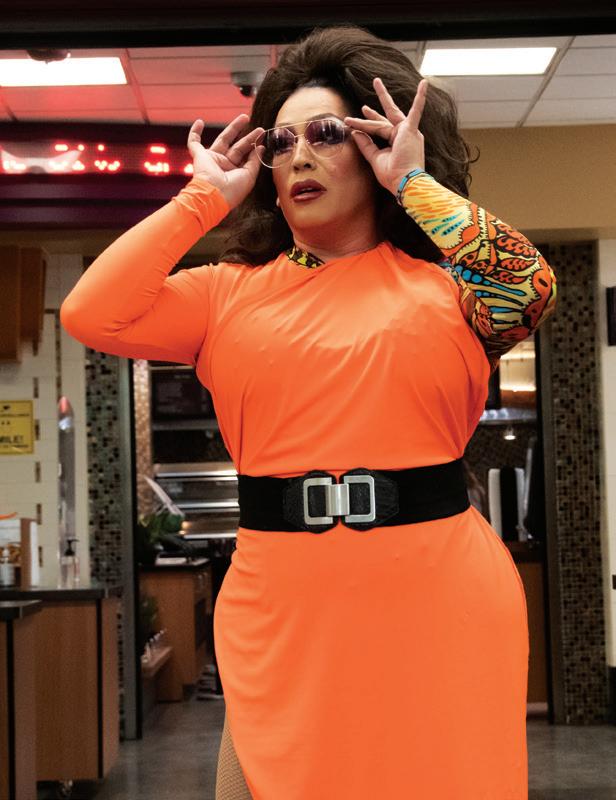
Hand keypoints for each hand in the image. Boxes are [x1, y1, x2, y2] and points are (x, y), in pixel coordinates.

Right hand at [187, 114, 264, 208]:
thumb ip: (255, 161)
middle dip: (248, 136)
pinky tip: (200, 121)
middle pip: (238, 146)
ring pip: (224, 139)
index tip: (262, 139)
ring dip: (234, 128)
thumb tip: (261, 147)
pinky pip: (194, 142)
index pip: (246, 156)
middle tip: (259, 128)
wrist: (213, 195)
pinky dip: (194, 132)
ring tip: (245, 118)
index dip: (254, 147)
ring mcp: (212, 159)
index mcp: (235, 173)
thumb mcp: (249, 176)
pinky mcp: (199, 156)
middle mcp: (224, 165)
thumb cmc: (232, 190)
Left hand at [344, 77, 427, 195]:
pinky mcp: (411, 131)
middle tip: (374, 84)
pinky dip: (420, 98)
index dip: (364, 124)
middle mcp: (403, 134)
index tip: (352, 121)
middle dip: (375, 106)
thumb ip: (365, 145)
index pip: (378, 128)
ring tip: (377, 81)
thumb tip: (354, 132)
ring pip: (387, 116)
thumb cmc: (393, 175)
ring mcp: (407, 131)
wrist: (404, 182)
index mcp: (396, 141)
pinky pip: (416, 111)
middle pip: (384, 117)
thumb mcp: (375, 158)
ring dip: (382, 98)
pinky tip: (424, 84)